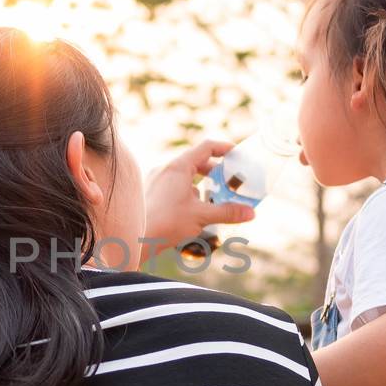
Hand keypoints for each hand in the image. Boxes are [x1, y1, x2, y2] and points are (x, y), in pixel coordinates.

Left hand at [142, 139, 257, 253]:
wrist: (135, 238)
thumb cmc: (166, 223)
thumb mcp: (202, 216)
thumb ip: (228, 212)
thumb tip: (251, 213)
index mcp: (178, 167)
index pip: (206, 147)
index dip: (225, 148)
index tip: (238, 154)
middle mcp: (166, 169)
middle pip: (196, 161)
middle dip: (216, 170)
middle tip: (230, 180)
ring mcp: (156, 180)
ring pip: (185, 175)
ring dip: (202, 183)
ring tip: (215, 197)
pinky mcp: (152, 192)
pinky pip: (174, 185)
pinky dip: (189, 192)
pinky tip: (195, 209)